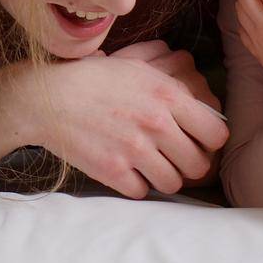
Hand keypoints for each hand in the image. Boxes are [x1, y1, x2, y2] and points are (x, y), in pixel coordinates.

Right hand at [14, 47, 227, 198]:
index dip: (209, 141)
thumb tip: (201, 102)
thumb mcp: (138, 69)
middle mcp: (156, 124)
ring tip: (149, 167)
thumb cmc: (92, 78)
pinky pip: (142, 192)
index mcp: (168, 96)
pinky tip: (126, 171)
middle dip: (188, 165)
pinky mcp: (113, 170)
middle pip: (198, 165)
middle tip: (172, 159)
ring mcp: (135, 149)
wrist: (45, 97)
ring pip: (172, 183)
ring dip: (163, 178)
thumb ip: (172, 86)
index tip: (196, 141)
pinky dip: (135, 186)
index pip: (217, 134)